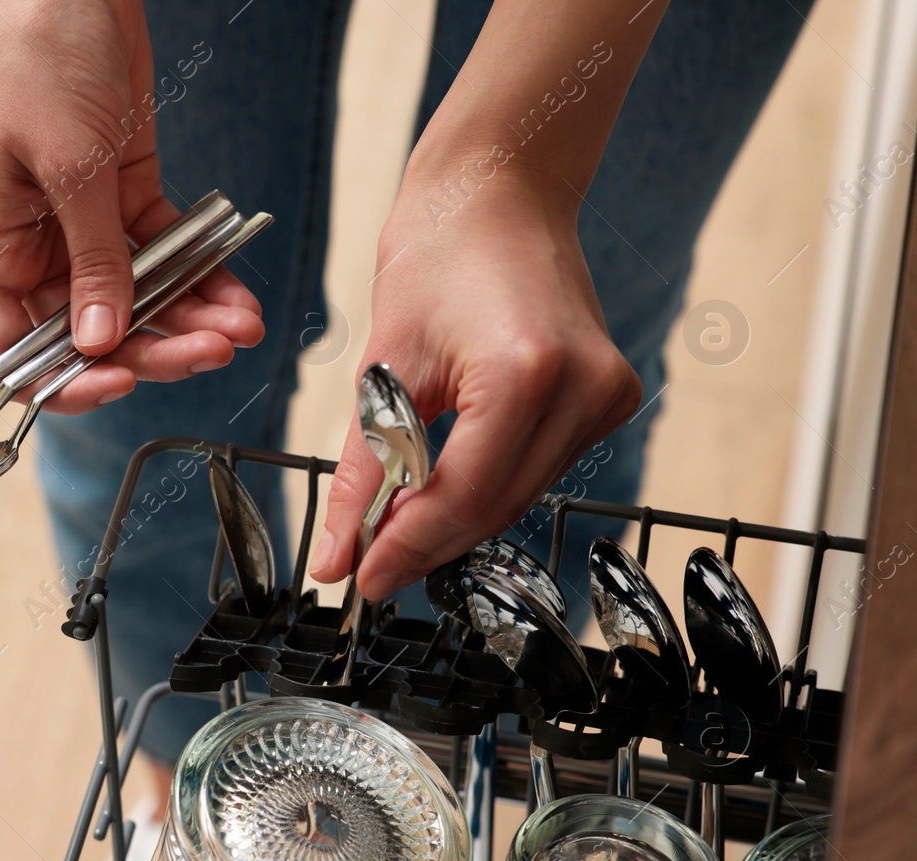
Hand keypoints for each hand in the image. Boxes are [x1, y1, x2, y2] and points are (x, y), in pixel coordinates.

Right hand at [0, 0, 262, 413]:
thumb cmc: (38, 59)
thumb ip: (93, 258)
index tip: (122, 384)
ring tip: (241, 327)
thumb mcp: (69, 164)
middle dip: (155, 351)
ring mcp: (82, 232)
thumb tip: (102, 342)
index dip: (66, 384)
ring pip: (138, 304)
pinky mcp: (125, 203)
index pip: (17, 355)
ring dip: (190, 321)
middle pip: (92, 338)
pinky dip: (202, 279)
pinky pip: (166, 260)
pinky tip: (238, 296)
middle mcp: (35, 253)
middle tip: (210, 352)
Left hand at [308, 170, 640, 600]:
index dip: (406, 549)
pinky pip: (539, 469)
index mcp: (526, 372)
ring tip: (394, 524)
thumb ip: (362, 474)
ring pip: (518, 497)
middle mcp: (584, 388)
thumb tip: (337, 559)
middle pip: (494, 508)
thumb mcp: (381, 368)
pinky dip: (486, 486)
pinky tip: (441, 486)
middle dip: (425, 543)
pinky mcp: (611, 397)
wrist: (498, 190)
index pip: (462, 497)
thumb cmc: (436, 255)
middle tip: (367, 564)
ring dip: (454, 519)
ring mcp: (608, 394)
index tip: (361, 581)